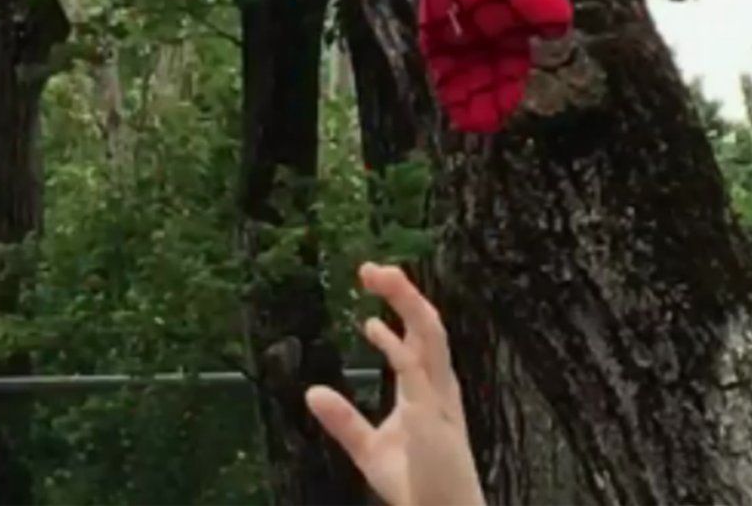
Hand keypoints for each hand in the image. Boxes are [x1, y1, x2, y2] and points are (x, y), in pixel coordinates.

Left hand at [306, 264, 484, 505]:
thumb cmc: (417, 486)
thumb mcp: (369, 449)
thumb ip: (344, 421)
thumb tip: (312, 393)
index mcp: (429, 390)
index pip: (418, 335)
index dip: (398, 303)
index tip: (368, 280)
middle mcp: (439, 388)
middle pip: (428, 326)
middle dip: (403, 292)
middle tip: (371, 267)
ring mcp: (440, 401)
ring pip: (431, 336)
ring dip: (407, 302)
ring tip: (383, 276)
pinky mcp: (433, 419)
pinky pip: (417, 374)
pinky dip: (398, 348)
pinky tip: (373, 329)